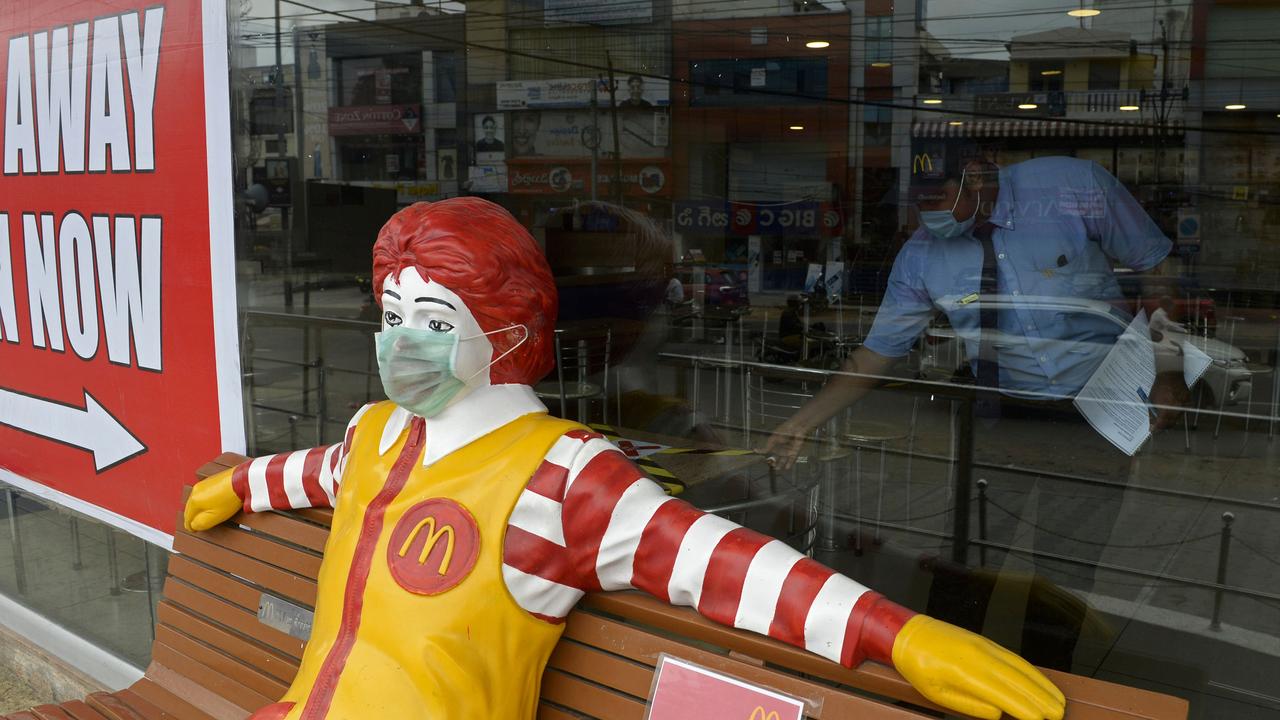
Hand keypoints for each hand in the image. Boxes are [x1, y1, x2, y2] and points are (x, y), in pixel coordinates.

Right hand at [183, 468, 242, 531]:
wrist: (242, 481)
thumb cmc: (229, 500)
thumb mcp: (215, 517)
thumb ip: (201, 523)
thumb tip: (193, 525)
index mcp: (194, 501)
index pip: (187, 517)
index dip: (190, 526)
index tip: (193, 530)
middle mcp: (195, 491)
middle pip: (190, 508)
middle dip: (192, 517)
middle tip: (195, 524)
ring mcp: (203, 484)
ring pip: (195, 500)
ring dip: (197, 508)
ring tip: (201, 515)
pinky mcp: (211, 480)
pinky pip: (202, 493)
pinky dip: (203, 500)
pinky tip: (209, 503)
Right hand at [761, 418, 811, 470]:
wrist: (796, 428)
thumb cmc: (784, 430)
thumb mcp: (773, 439)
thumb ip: (766, 447)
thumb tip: (755, 450)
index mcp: (775, 443)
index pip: (769, 451)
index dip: (766, 456)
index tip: (763, 460)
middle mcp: (781, 447)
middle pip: (776, 457)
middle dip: (774, 462)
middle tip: (771, 465)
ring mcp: (788, 450)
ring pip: (784, 459)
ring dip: (781, 464)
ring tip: (777, 469)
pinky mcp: (795, 451)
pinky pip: (792, 459)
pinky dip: (789, 463)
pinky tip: (786, 468)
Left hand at [893, 615, 1064, 719]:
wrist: (908, 633)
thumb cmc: (919, 667)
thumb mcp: (937, 693)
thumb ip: (969, 704)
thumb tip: (998, 712)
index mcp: (964, 671)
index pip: (1002, 693)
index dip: (1024, 708)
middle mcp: (978, 656)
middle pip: (1017, 679)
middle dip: (1041, 698)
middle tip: (1059, 715)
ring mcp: (984, 645)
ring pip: (1020, 666)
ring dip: (1041, 684)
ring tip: (1058, 701)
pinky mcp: (985, 641)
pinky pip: (1013, 657)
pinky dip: (1030, 670)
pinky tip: (1040, 681)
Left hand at [1149, 371, 1189, 430]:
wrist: (1170, 376)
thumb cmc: (1158, 388)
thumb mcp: (1151, 401)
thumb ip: (1152, 414)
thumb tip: (1152, 425)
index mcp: (1165, 410)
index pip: (1162, 424)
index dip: (1157, 428)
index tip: (1153, 430)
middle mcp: (1176, 410)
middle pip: (1170, 424)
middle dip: (1163, 426)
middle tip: (1158, 426)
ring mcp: (1183, 406)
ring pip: (1177, 419)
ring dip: (1170, 421)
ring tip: (1163, 419)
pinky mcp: (1188, 402)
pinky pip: (1182, 412)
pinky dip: (1176, 413)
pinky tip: (1171, 412)